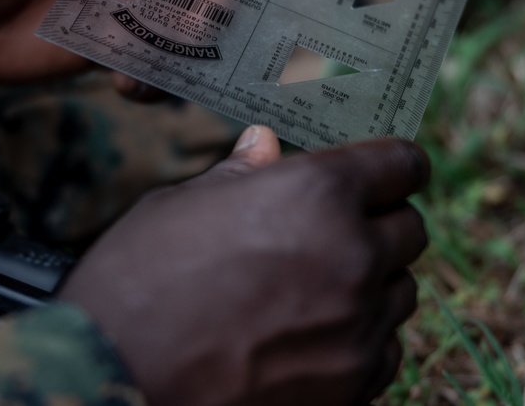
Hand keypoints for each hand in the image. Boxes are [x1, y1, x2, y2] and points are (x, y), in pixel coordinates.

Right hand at [58, 128, 429, 405]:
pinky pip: (385, 349)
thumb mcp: (180, 206)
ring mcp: (357, 329)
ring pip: (401, 291)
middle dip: (379, 221)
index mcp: (313, 194)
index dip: (392, 163)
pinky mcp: (352, 387)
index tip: (384, 169)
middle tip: (332, 226)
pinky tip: (310, 333)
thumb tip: (264, 143)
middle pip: (411, 229)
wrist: (114, 377)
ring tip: (313, 283)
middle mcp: (352, 257)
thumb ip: (240, 175)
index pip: (401, 165)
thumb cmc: (136, 279)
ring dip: (371, 280)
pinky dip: (361, 336)